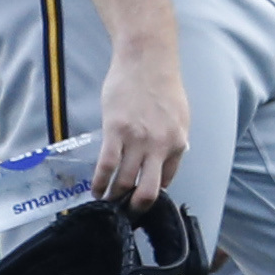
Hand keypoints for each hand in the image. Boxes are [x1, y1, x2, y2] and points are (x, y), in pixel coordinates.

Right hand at [91, 46, 190, 209]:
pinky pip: (106, 165)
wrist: (147, 61)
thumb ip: (173, 140)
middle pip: (146, 191)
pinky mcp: (115, 132)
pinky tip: (95, 189)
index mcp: (178, 143)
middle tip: (123, 214)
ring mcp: (137, 140)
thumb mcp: (180, 117)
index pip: (166, 181)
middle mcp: (159, 146)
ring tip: (106, 203)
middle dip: (134, 208)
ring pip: (124, 182)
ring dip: (113, 198)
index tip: (140, 200)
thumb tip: (165, 160)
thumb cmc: (162, 86)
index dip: (151, 194)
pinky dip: (99, 182)